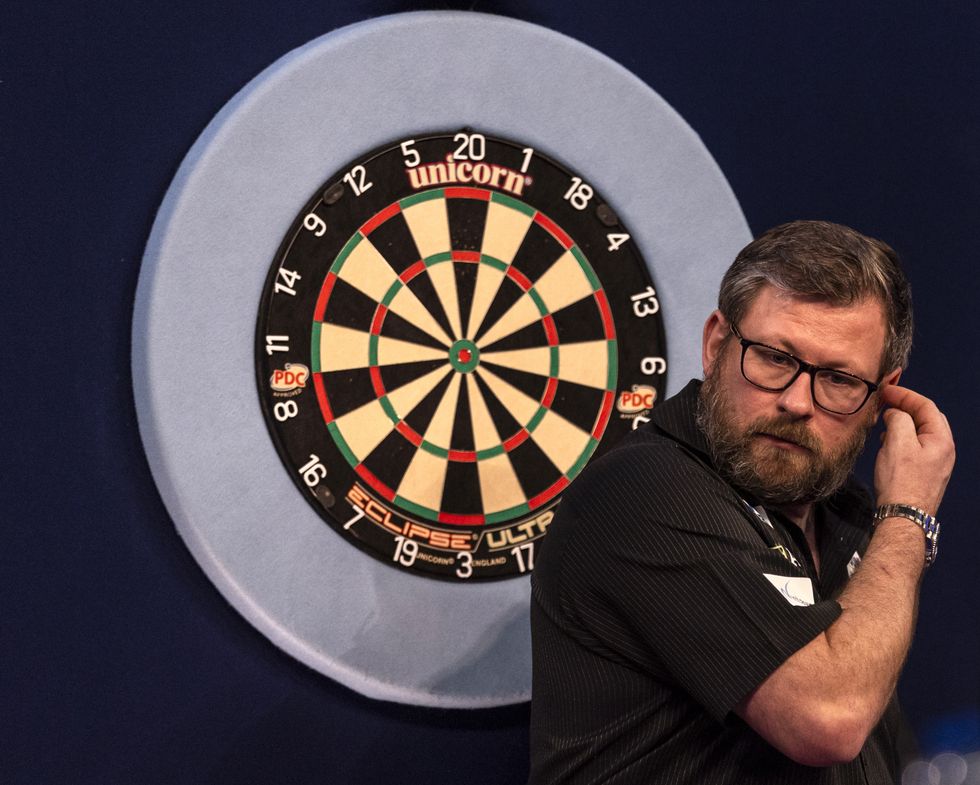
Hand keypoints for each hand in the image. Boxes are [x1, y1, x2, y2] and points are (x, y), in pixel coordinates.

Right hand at [873, 384, 954, 513]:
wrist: (903, 516)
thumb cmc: (902, 482)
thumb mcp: (898, 442)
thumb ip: (899, 419)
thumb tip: (895, 414)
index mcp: (941, 439)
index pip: (926, 406)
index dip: (905, 395)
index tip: (886, 390)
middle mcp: (943, 450)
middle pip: (925, 419)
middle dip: (904, 408)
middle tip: (885, 403)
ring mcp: (934, 463)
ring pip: (918, 434)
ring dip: (900, 424)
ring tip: (882, 424)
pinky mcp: (923, 473)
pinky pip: (913, 448)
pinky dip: (899, 440)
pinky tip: (886, 445)